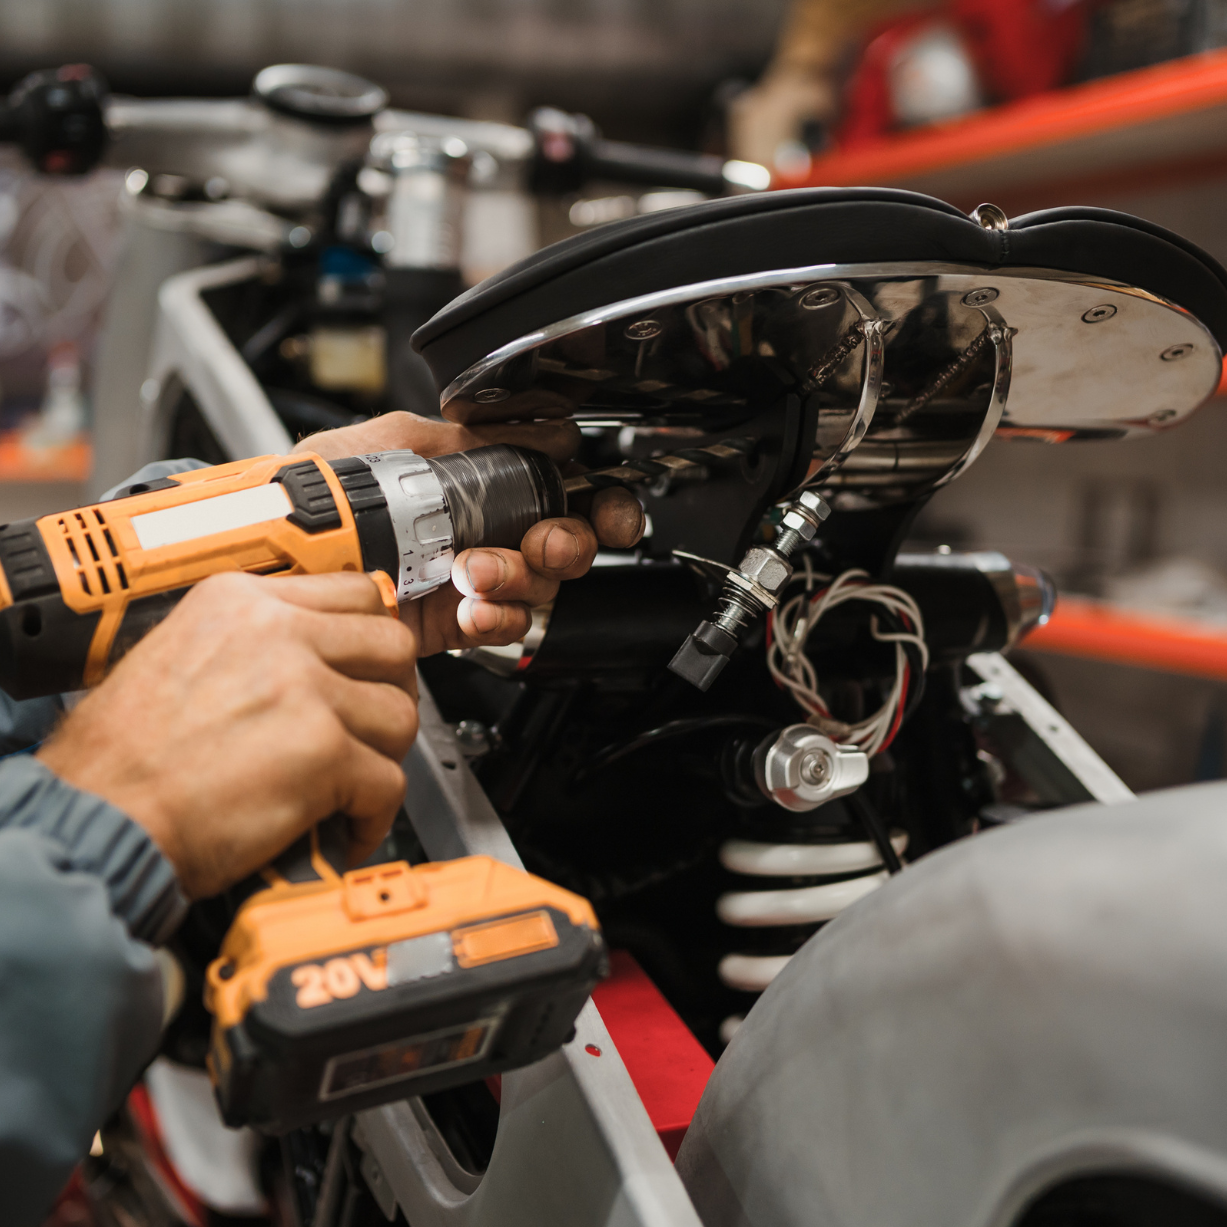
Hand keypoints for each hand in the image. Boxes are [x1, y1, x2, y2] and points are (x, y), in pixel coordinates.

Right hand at [38, 572, 417, 898]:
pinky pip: (389, 782)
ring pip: (400, 715)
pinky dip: (374, 815)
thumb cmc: (120, 757)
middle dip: (390, 692)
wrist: (96, 815)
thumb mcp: (177, 655)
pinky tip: (347, 825)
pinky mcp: (323, 752)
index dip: (372, 638)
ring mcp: (305, 690)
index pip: (354, 593)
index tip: (371, 666)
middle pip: (392, 646)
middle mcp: (278, 634)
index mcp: (241, 601)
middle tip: (371, 727)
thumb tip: (313, 651)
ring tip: (352, 782)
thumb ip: (250, 644)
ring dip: (383, 756)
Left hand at [294, 411, 645, 654]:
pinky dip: (498, 618)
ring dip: (518, 579)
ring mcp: (467, 579)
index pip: (558, 490)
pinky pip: (500, 625)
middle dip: (563, 544)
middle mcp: (481, 530)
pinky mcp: (449, 624)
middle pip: (562, 544)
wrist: (279, 554)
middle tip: (541, 542)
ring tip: (475, 572)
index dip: (597, 503)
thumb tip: (538, 431)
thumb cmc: (320, 492)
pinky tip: (472, 606)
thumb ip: (469, 436)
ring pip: (537, 587)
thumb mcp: (394, 440)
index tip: (609, 512)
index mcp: (476, 482)